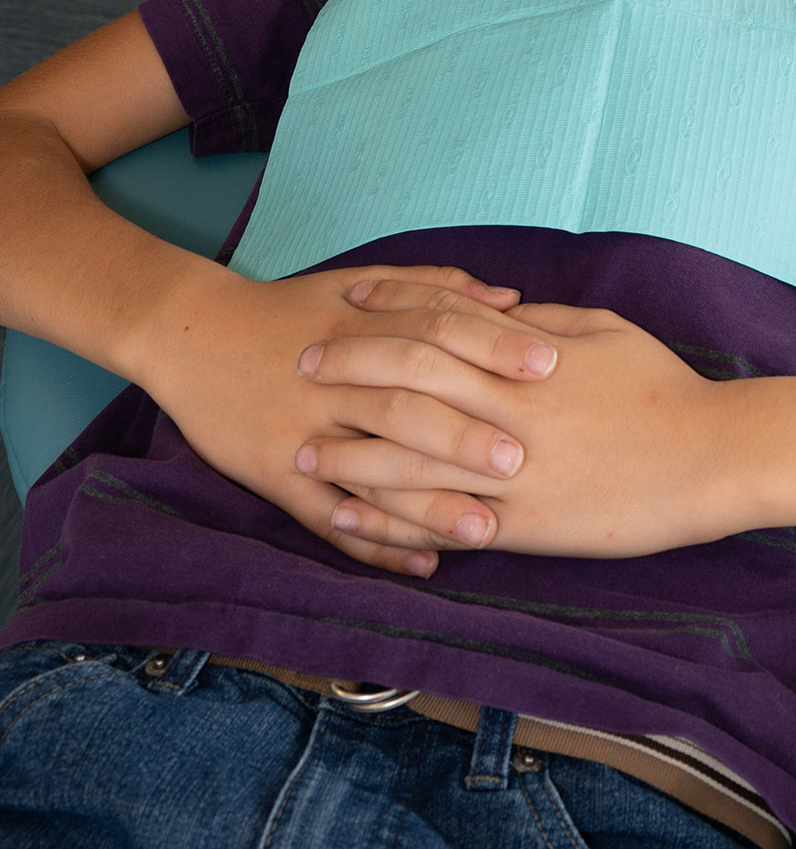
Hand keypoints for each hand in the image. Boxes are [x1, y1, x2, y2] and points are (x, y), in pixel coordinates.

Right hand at [139, 263, 553, 577]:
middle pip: (406, 406)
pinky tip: (421, 563)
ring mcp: (304, 431)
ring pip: (371, 472)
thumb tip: (513, 300)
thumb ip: (436, 288)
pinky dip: (375, 542)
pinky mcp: (275, 474)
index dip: (493, 347)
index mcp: (363, 326)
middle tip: (522, 457)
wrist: (192, 334)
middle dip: (464, 433)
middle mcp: (337, 381)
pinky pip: (328, 516)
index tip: (550, 364)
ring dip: (427, 503)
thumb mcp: (359, 285)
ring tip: (485, 529)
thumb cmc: (291, 308)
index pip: (437, 332)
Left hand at [295, 300, 730, 560]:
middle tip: (303, 365)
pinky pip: (437, 521)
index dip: (393, 306)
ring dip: (351, 452)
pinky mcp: (519, 525)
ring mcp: (510, 471)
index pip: (444, 319)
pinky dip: (387, 520)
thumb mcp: (603, 331)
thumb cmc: (660, 387)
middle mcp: (508, 410)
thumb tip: (494, 310)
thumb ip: (541, 324)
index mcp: (528, 356)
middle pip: (411, 381)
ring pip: (410, 457)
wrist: (708, 457)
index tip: (350, 299)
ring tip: (305, 452)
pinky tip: (349, 519)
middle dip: (353, 370)